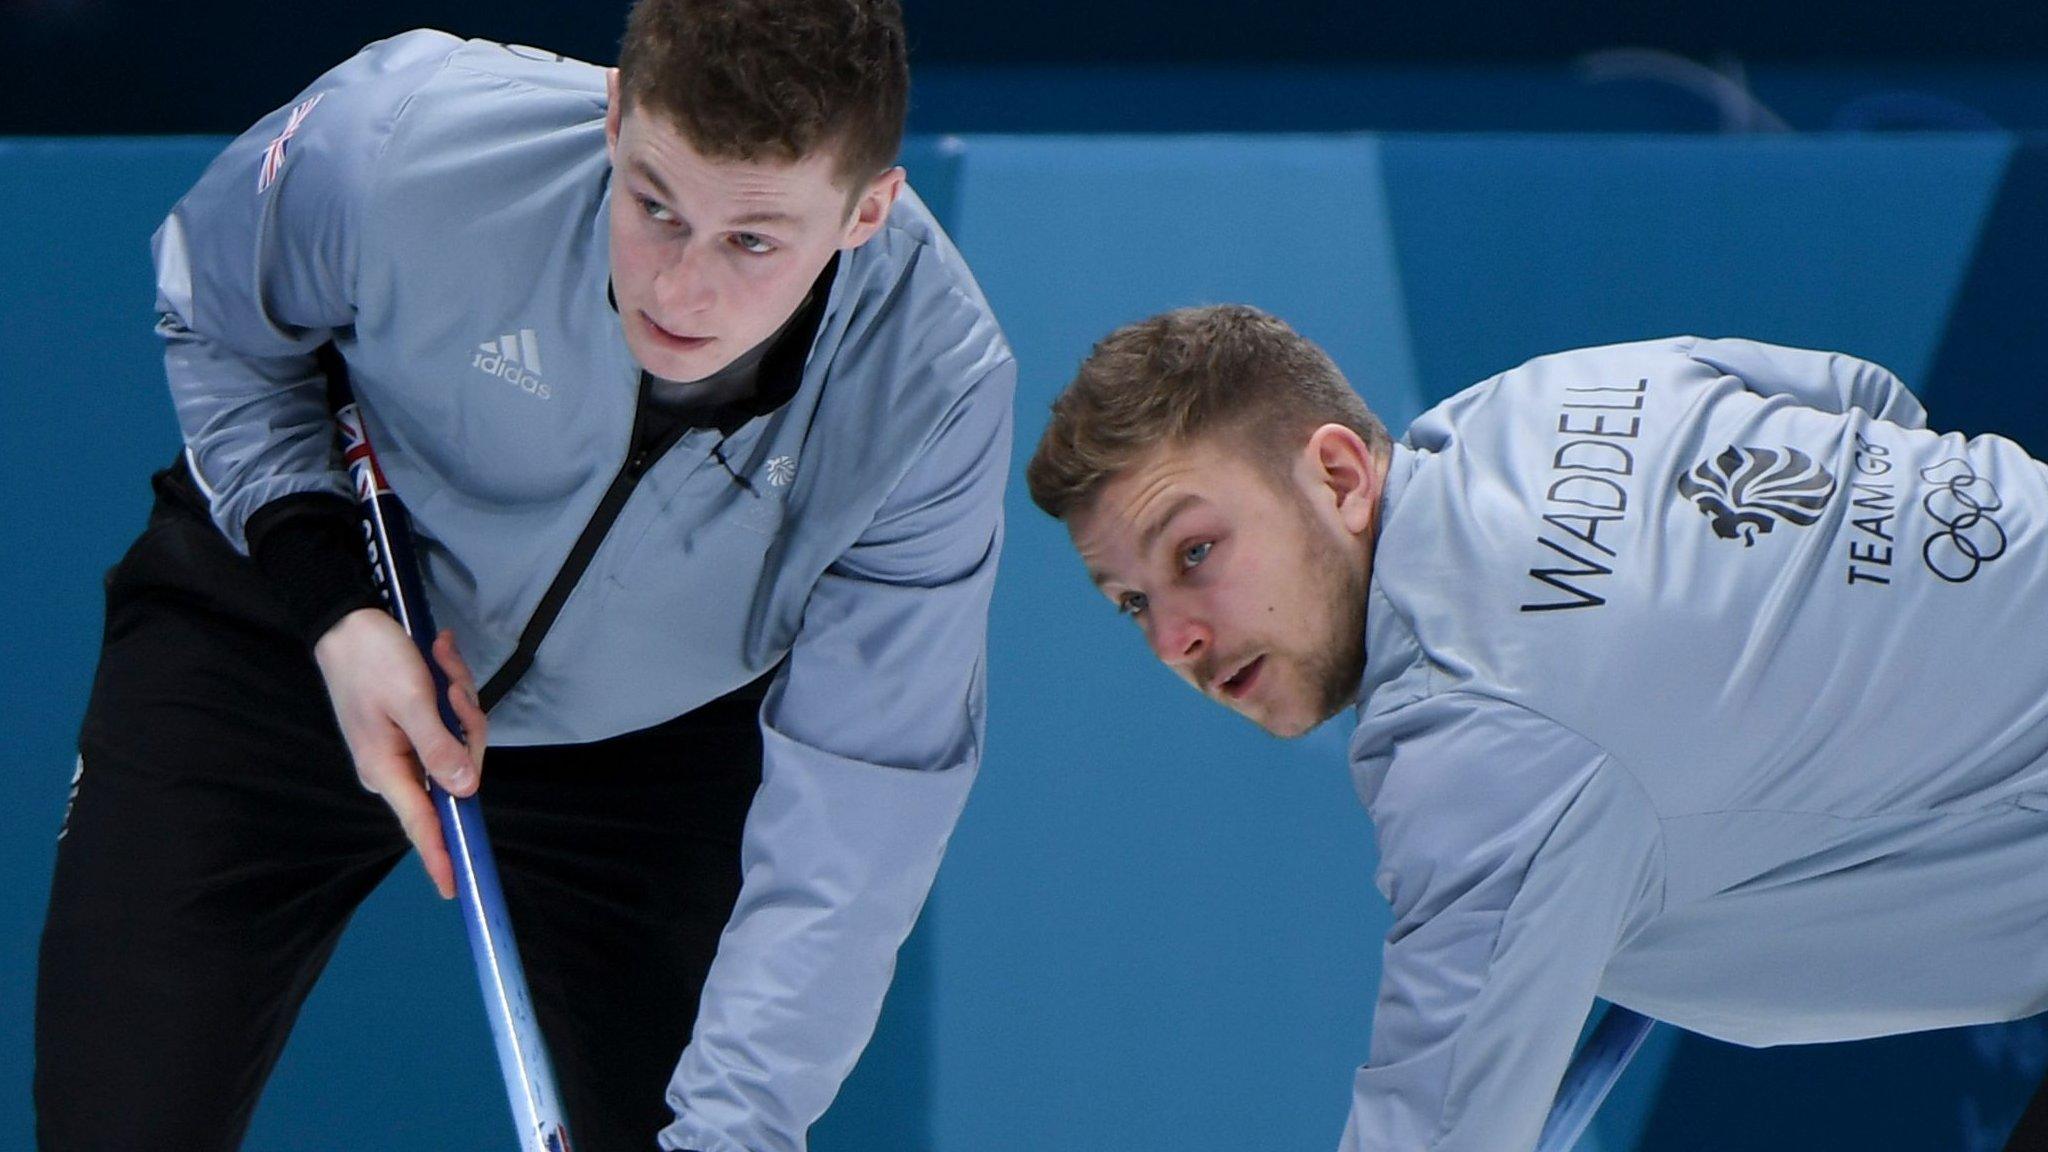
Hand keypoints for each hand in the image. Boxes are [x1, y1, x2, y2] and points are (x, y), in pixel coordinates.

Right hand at [313, 608, 488, 898]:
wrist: (347, 620)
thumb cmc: (373, 659)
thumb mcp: (413, 701)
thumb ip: (440, 748)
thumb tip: (465, 791)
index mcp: (387, 768)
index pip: (421, 824)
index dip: (441, 856)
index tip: (456, 887)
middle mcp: (395, 766)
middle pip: (456, 771)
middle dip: (465, 726)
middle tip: (452, 687)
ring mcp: (404, 746)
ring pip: (458, 740)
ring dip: (459, 700)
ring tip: (440, 663)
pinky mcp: (412, 727)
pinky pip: (448, 721)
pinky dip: (451, 690)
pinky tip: (439, 659)